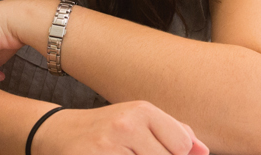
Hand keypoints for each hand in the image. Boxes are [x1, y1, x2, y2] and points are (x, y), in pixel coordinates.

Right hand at [31, 101, 209, 154]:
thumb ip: (175, 134)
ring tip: (124, 154)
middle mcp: (126, 124)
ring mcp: (109, 146)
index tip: (152, 151)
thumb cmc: (105, 131)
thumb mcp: (139, 123)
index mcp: (142, 110)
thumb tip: (203, 151)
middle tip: (133, 152)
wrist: (57, 134)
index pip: (182, 146)